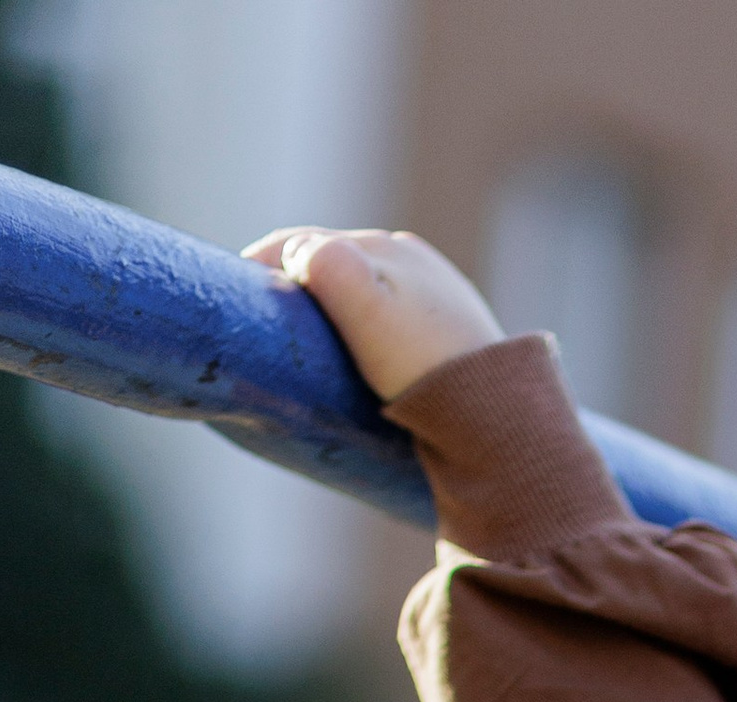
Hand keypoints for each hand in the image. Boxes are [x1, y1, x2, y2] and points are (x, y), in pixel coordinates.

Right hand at [241, 226, 502, 401]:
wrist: (502, 424)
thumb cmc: (429, 371)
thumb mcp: (370, 311)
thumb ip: (329, 267)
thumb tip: (298, 255)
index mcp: (386, 249)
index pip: (305, 243)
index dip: (263, 264)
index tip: (234, 298)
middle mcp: (414, 262)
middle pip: (335, 263)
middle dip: (296, 284)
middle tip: (263, 325)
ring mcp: (438, 297)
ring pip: (365, 290)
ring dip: (331, 308)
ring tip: (305, 345)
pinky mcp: (453, 337)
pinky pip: (394, 320)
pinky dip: (366, 329)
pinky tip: (360, 358)